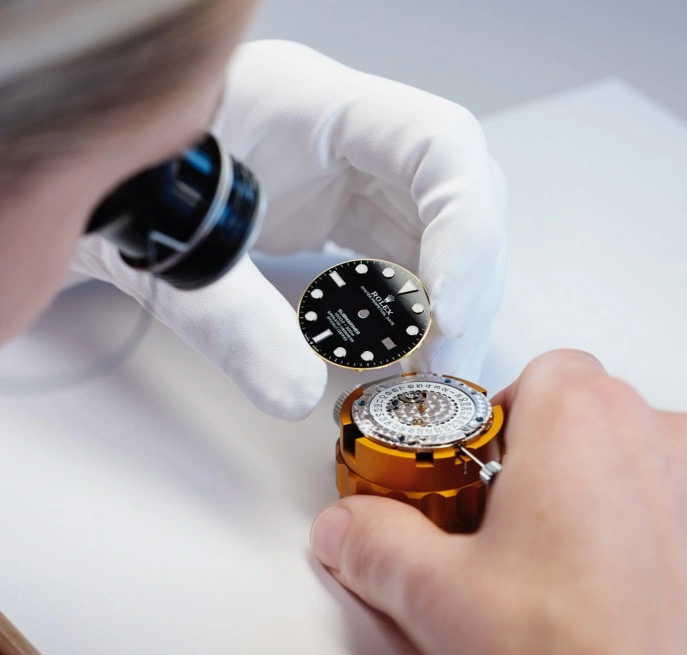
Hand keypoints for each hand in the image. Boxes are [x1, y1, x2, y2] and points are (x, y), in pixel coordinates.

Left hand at [71, 40, 505, 419]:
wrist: (95, 176)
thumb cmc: (117, 182)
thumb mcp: (158, 249)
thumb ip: (227, 319)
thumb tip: (296, 394)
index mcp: (309, 104)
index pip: (437, 143)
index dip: (464, 229)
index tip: (447, 314)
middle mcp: (345, 133)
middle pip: (456, 197)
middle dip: (463, 288)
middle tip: (443, 369)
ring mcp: (348, 170)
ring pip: (439, 232)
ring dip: (448, 307)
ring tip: (428, 374)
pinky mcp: (341, 208)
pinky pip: (403, 253)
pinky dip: (414, 309)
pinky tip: (402, 351)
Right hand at [310, 349, 686, 654]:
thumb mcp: (438, 602)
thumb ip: (378, 544)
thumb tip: (348, 529)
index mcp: (584, 424)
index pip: (540, 374)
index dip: (505, 421)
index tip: (489, 472)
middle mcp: (670, 439)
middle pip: (597, 417)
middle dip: (557, 463)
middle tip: (526, 533)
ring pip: (656, 463)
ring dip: (621, 498)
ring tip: (587, 577)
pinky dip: (681, 538)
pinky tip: (646, 600)